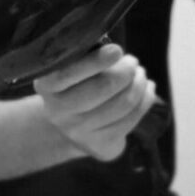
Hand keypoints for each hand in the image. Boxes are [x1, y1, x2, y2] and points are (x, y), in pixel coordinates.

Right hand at [33, 44, 156, 160]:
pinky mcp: (100, 145)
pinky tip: (147, 90)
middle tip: (133, 62)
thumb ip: (87, 55)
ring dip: (140, 84)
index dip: (96, 61)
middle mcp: (58, 112)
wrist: (70, 123)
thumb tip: (116, 52)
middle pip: (103, 88)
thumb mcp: (71, 66)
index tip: (117, 50)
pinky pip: (132, 119)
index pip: (69, 73)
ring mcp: (79, 132)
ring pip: (123, 103)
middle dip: (126, 70)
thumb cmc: (76, 83)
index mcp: (47, 86)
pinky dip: (146, 100)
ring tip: (140, 74)